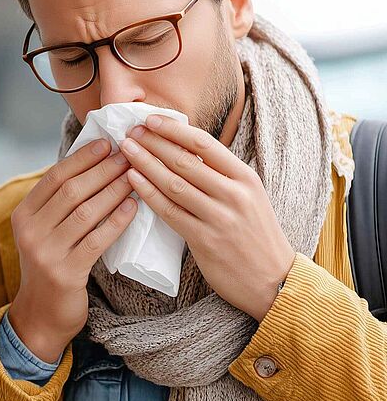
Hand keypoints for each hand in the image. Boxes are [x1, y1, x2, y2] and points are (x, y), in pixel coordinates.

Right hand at [8, 138, 138, 361]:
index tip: (107, 144)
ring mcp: (45, 252)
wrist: (41, 315)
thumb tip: (91, 165)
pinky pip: (97, 239)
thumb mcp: (43, 232)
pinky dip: (117, 220)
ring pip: (86, 212)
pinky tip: (133, 206)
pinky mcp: (65, 272)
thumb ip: (57, 204)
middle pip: (71, 191)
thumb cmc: (51, 266)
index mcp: (23, 215)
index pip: (54, 177)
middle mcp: (29, 231)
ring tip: (135, 176)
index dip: (82, 158)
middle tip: (129, 155)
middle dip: (103, 170)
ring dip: (114, 191)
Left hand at [119, 114, 294, 321]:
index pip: (204, 144)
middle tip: (130, 131)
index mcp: (245, 177)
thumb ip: (222, 176)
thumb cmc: (256, 237)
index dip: (174, 129)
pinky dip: (148, 193)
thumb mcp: (249, 197)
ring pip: (174, 183)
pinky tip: (132, 180)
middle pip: (185, 160)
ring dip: (146, 163)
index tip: (151, 119)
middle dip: (154, 142)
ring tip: (126, 150)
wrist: (274, 280)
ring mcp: (219, 217)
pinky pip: (170, 211)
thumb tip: (186, 151)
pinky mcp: (205, 240)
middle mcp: (234, 193)